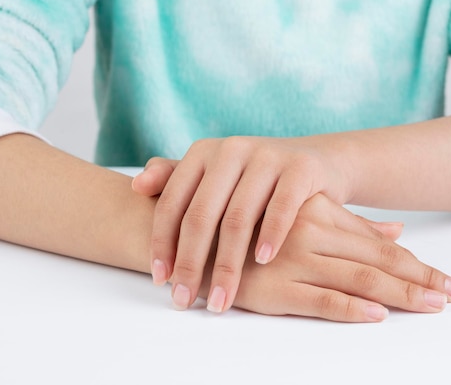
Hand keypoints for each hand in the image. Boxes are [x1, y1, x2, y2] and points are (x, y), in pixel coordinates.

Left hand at [132, 136, 364, 311]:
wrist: (314, 161)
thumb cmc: (255, 178)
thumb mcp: (214, 175)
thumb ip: (175, 179)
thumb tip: (136, 187)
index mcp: (202, 153)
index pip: (172, 203)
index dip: (162, 244)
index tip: (160, 281)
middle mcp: (230, 150)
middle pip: (201, 215)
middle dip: (190, 264)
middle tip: (185, 300)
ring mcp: (266, 157)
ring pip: (238, 218)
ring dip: (228, 265)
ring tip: (223, 299)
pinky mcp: (300, 168)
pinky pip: (281, 208)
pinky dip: (271, 237)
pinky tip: (262, 263)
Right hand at [195, 194, 450, 321]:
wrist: (186, 228)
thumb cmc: (246, 222)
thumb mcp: (299, 214)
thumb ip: (349, 223)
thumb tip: (396, 231)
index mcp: (319, 213)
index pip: (380, 242)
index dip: (419, 262)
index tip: (450, 280)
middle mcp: (311, 233)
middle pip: (380, 260)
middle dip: (423, 280)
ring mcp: (293, 260)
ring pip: (359, 278)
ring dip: (401, 294)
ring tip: (436, 306)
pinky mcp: (273, 287)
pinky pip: (319, 299)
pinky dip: (351, 307)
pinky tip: (378, 315)